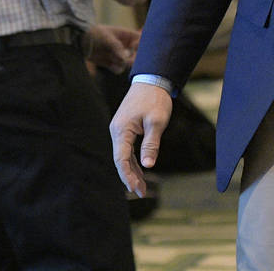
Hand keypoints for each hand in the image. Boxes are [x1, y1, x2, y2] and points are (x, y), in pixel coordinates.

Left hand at [84, 24, 139, 72]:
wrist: (79, 40)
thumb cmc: (94, 34)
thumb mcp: (106, 38)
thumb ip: (117, 48)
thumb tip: (125, 59)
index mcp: (127, 36)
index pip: (141, 41)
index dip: (141, 45)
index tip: (133, 48)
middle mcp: (125, 46)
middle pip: (137, 55)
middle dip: (133, 58)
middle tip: (126, 60)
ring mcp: (119, 55)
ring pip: (128, 63)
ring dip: (123, 63)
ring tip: (114, 60)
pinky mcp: (111, 63)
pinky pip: (119, 69)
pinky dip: (116, 68)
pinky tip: (110, 65)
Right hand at [109, 82, 172, 197]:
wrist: (152, 80)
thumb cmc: (155, 99)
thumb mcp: (157, 122)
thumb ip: (151, 144)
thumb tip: (147, 166)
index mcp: (121, 130)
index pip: (121, 159)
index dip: (127, 175)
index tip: (135, 188)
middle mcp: (117, 131)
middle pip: (121, 160)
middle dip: (130, 177)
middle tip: (140, 193)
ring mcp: (120, 130)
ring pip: (124, 155)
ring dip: (132, 170)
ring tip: (141, 187)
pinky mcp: (126, 128)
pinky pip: (128, 149)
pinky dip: (133, 160)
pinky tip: (140, 171)